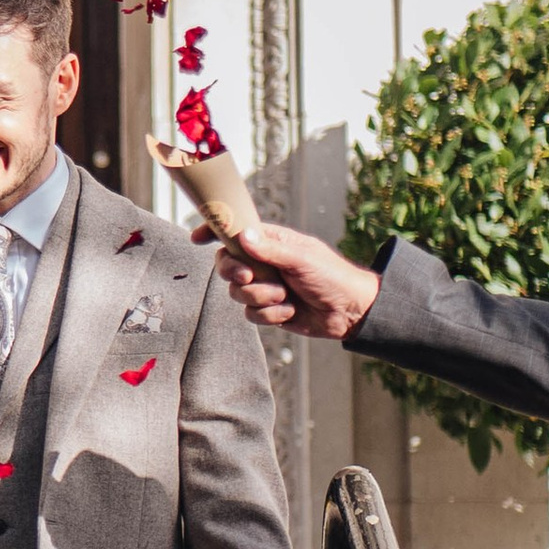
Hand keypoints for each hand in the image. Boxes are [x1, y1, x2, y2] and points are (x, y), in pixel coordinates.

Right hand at [209, 222, 381, 341]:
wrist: (350, 312)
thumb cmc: (332, 277)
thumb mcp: (302, 259)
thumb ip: (271, 250)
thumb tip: (243, 236)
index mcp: (272, 242)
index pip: (236, 233)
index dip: (215, 232)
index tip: (198, 238)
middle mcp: (264, 263)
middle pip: (227, 265)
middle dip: (235, 273)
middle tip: (249, 277)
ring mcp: (265, 287)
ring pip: (238, 293)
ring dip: (261, 297)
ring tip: (285, 296)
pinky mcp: (269, 310)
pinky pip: (252, 314)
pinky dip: (271, 315)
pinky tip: (290, 311)